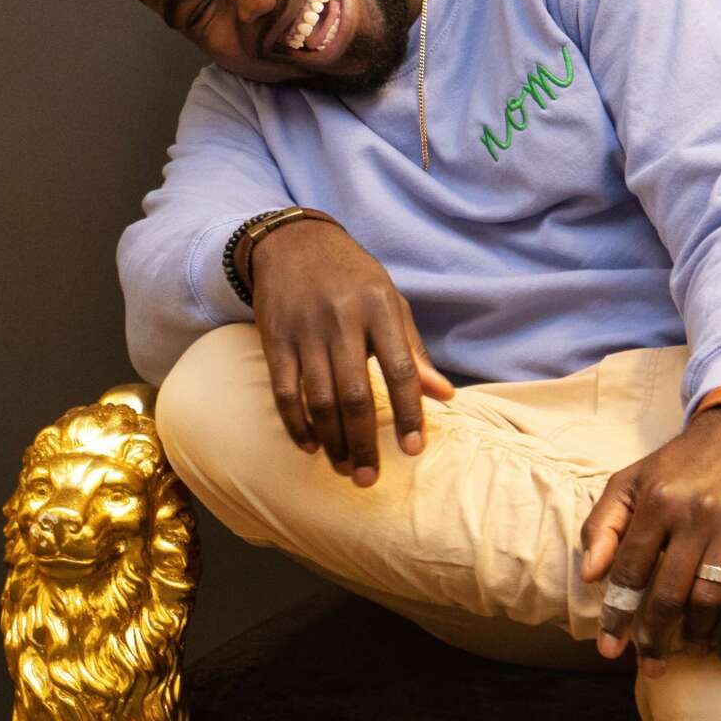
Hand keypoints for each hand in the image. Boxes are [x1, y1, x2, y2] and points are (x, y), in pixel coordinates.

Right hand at [248, 219, 454, 485]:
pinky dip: (297, 424)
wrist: (294, 242)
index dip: (409, 413)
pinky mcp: (275, 340)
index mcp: (380, 308)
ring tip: (345, 468)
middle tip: (370, 478)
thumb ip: (414, 351)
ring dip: (332, 441)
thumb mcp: (391, 302)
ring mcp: (306, 331)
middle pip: (355, 394)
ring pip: (320, 399)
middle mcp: (342, 319)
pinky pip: (285, 392)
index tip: (414, 449)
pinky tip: (310, 445)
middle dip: (364, 442)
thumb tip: (445, 396)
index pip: (401, 370)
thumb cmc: (354, 278)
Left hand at [579, 408, 720, 674]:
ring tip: (688, 648)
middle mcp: (693, 515)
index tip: (609, 647)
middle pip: (668, 591)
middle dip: (654, 636)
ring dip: (696, 631)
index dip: (617, 613)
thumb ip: (603, 524)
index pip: (630, 569)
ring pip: (709, 592)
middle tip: (650, 665)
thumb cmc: (681, 464)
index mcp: (656, 502)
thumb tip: (591, 576)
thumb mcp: (631, 480)